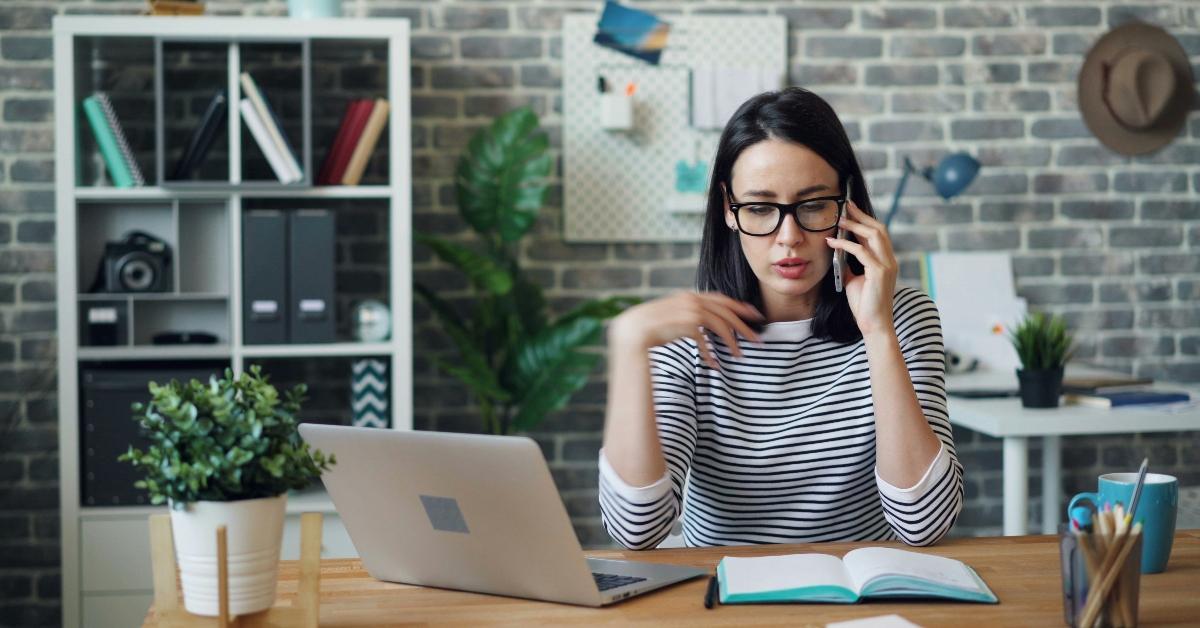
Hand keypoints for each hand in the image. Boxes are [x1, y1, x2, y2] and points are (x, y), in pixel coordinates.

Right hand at [609, 292, 763, 367]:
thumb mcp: (672, 315)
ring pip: (722, 325)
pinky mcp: (688, 324)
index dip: (739, 306)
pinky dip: (710, 354)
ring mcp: (692, 311)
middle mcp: (693, 300)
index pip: (721, 299)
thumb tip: (700, 326)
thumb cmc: (649, 326)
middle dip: (744, 325)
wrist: (633, 329)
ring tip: (739, 355)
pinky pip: (706, 341)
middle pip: (727, 311)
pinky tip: (714, 365)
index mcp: (690, 296)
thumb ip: (687, 315)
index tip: (753, 314)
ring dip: (732, 341)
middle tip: (757, 338)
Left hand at [826, 200, 897, 337]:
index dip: (865, 220)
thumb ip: (849, 265)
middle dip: (861, 216)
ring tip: (839, 219)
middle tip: (846, 205)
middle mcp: (890, 260)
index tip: (851, 209)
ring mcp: (887, 266)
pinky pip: (860, 251)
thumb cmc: (864, 304)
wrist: (874, 325)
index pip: (878, 234)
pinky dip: (845, 245)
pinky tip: (832, 242)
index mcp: (887, 261)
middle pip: (878, 229)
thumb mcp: (854, 280)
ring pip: (874, 235)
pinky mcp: (879, 273)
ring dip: (855, 225)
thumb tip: (837, 253)